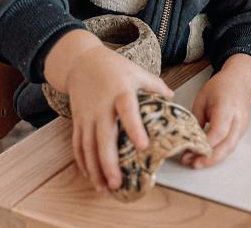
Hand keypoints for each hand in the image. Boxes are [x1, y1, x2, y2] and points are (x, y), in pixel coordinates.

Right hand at [44, 30, 173, 191]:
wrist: (81, 62)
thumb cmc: (113, 67)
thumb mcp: (137, 71)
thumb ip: (155, 85)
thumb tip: (172, 98)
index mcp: (121, 92)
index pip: (128, 111)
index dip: (134, 127)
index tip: (143, 145)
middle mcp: (102, 106)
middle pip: (103, 137)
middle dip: (109, 162)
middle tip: (117, 183)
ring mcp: (87, 115)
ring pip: (88, 146)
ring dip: (95, 168)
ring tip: (104, 188)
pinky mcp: (78, 121)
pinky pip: (78, 144)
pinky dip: (83, 162)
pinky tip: (91, 176)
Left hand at [180, 53, 250, 168]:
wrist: (240, 83)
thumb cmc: (220, 87)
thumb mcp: (202, 98)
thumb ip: (196, 119)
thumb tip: (187, 140)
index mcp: (227, 106)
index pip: (219, 131)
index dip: (206, 144)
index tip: (191, 152)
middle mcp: (238, 118)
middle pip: (228, 144)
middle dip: (210, 158)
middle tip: (194, 164)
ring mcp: (242, 126)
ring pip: (230, 149)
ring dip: (213, 159)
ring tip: (196, 163)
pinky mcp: (241, 132)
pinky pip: (230, 146)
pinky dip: (218, 154)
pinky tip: (205, 157)